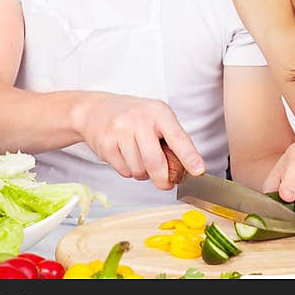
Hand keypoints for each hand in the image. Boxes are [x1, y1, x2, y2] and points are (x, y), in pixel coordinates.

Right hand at [78, 93, 204, 189]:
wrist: (95, 110)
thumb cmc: (132, 116)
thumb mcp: (156, 118)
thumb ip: (171, 139)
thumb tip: (186, 168)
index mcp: (158, 112)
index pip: (177, 137)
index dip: (189, 156)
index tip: (198, 170)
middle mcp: (139, 119)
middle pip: (155, 162)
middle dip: (163, 180)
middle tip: (166, 184)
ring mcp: (120, 130)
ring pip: (139, 170)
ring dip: (143, 174)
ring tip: (139, 159)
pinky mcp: (106, 143)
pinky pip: (124, 171)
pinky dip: (128, 171)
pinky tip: (125, 156)